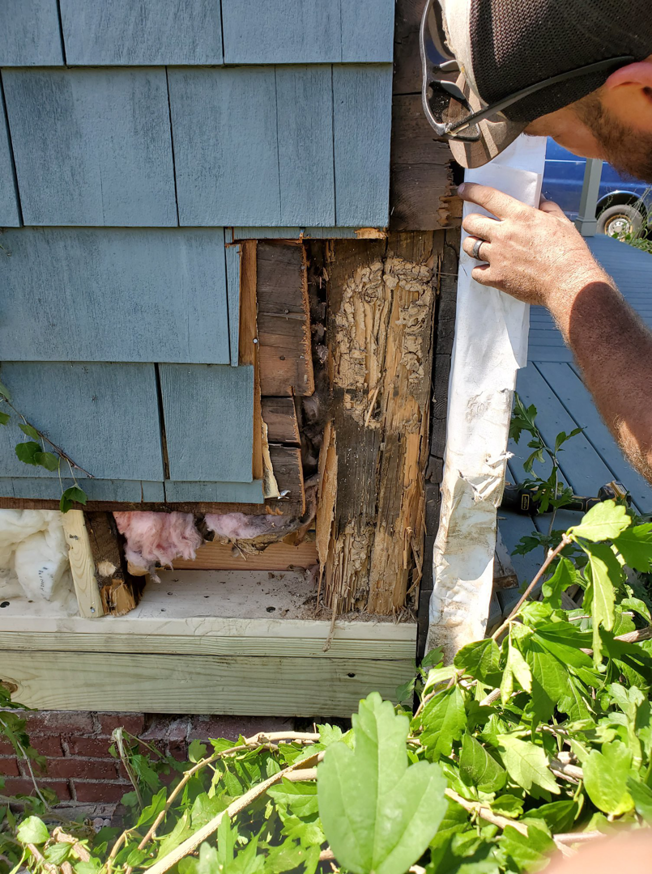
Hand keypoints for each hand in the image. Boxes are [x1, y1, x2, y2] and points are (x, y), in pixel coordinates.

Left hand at [458, 183, 608, 308]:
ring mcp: (498, 257)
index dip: (471, 191)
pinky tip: (487, 270)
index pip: (488, 197)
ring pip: (469, 246)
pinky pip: (476, 273)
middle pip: (471, 222)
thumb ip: (547, 208)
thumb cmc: (568, 253)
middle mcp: (504, 234)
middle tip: (475, 226)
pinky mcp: (496, 278)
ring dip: (472, 245)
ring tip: (481, 248)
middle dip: (470, 222)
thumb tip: (541, 201)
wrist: (568, 282)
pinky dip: (479, 271)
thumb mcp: (561, 222)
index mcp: (520, 216)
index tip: (463, 190)